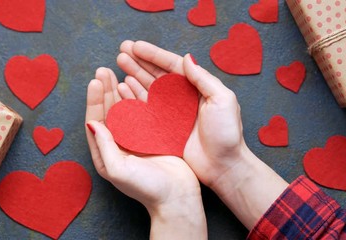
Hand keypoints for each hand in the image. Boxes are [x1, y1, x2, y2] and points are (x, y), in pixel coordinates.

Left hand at [85, 67, 206, 238]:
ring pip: (124, 110)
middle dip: (105, 91)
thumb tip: (91, 123)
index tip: (94, 82)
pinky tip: (134, 85)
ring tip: (115, 72)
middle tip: (103, 71)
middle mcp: (119, 145)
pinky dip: (137, 98)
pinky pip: (141, 113)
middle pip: (108, 112)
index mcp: (107, 154)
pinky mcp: (152, 137)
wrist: (177, 198)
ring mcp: (136, 140)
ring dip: (119, 91)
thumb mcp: (119, 170)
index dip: (94, 101)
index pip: (96, 122)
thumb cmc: (147, 188)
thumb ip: (104, 146)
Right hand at [117, 40, 287, 229]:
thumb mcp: (222, 101)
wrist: (223, 165)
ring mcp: (171, 112)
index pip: (172, 65)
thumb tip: (187, 57)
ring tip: (118, 64)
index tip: (135, 46)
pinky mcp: (163, 127)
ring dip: (134, 75)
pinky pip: (146, 108)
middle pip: (157, 74)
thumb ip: (204, 79)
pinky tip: (123, 88)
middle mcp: (182, 97)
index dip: (153, 54)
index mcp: (197, 87)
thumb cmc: (226, 133)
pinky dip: (134, 96)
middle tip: (121, 50)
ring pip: (149, 88)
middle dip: (139, 61)